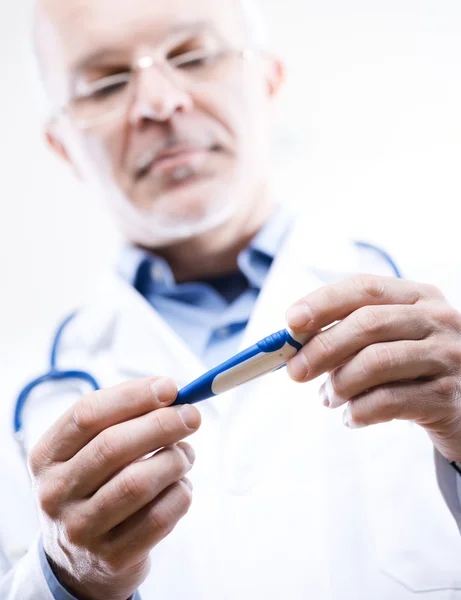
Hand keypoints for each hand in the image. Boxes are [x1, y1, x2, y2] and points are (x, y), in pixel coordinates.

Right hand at [28, 377, 200, 599]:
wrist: (81, 562)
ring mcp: (81, 529)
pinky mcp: (112, 557)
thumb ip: (122, 419)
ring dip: (175, 459)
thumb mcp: (89, 452)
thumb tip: (169, 392)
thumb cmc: (95, 487)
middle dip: (161, 424)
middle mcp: (55, 493)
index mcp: (46, 457)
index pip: (86, 414)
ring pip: (138, 482)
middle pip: (113, 446)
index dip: (133, 396)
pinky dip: (181, 493)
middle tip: (191, 416)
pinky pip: (159, 517)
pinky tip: (180, 485)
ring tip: (185, 454)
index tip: (169, 387)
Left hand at [286, 275, 460, 461]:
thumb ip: (350, 332)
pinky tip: (351, 417)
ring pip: (375, 362)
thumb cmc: (413, 368)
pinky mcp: (447, 397)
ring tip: (328, 398)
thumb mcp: (390, 338)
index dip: (323, 302)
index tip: (290, 322)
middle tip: (295, 371)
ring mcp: (447, 357)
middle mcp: (438, 319)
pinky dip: (358, 412)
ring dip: (339, 384)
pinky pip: (387, 402)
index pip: (364, 288)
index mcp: (418, 296)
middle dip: (322, 348)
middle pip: (367, 324)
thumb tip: (294, 341)